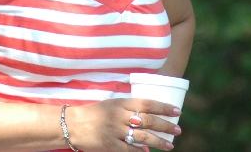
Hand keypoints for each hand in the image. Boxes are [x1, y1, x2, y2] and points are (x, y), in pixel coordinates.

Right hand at [64, 99, 181, 151]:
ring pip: (143, 137)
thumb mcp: (112, 104)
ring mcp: (115, 131)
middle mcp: (119, 116)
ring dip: (159, 141)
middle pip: (148, 121)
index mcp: (121, 103)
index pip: (147, 103)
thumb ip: (128, 108)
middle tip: (178, 129)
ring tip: (170, 145)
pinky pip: (130, 150)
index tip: (177, 111)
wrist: (72, 124)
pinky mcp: (110, 145)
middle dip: (166, 125)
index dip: (164, 107)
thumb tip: (148, 117)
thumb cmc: (95, 113)